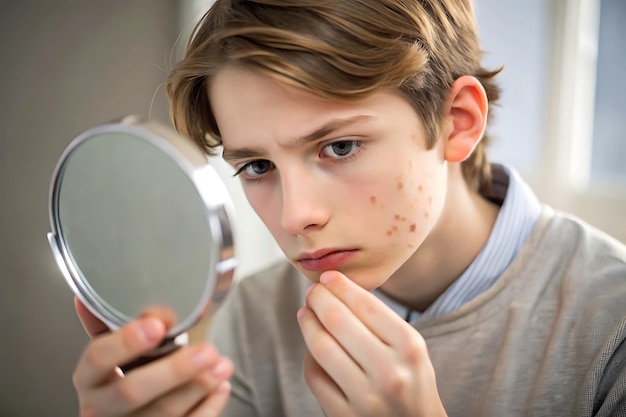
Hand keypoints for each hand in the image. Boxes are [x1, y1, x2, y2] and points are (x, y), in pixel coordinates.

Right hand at [73, 298, 232, 415]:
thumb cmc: (122, 378)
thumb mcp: (112, 351)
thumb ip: (110, 324)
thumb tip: (92, 294)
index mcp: (89, 378)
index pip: (97, 358)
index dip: (125, 342)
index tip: (157, 325)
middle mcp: (101, 408)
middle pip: (131, 391)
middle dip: (173, 370)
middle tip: (207, 351)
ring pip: (162, 413)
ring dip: (198, 386)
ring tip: (222, 365)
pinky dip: (208, 407)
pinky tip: (220, 387)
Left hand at [297, 271, 446, 416]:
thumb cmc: (411, 382)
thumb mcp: (410, 349)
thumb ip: (380, 321)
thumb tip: (337, 287)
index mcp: (409, 348)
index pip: (366, 305)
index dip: (341, 286)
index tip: (328, 277)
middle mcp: (389, 372)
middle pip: (338, 321)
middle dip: (319, 298)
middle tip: (312, 291)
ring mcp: (365, 398)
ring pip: (321, 347)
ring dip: (308, 323)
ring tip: (305, 313)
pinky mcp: (344, 416)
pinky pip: (314, 375)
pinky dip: (309, 357)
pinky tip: (313, 349)